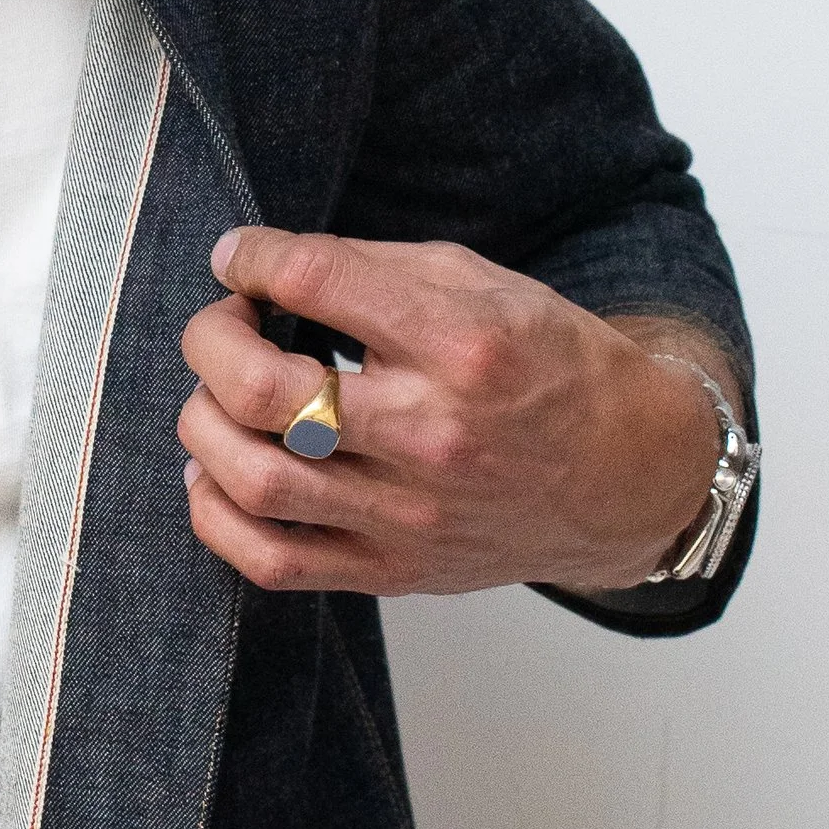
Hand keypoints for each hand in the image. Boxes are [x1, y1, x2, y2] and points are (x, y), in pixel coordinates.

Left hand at [177, 227, 731, 596]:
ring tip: (217, 398)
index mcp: (461, 344)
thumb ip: (370, 268)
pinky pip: (272, 560)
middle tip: (220, 328)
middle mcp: (432, 434)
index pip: (316, 282)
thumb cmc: (550, 368)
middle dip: (211, 342)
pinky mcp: (394, 569)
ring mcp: (409, 513)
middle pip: (265, 390)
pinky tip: (219, 474)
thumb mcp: (482, 284)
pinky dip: (217, 515)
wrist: (625, 474)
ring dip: (203, 425)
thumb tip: (259, 263)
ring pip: (254, 480)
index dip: (253, 260)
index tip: (240, 259)